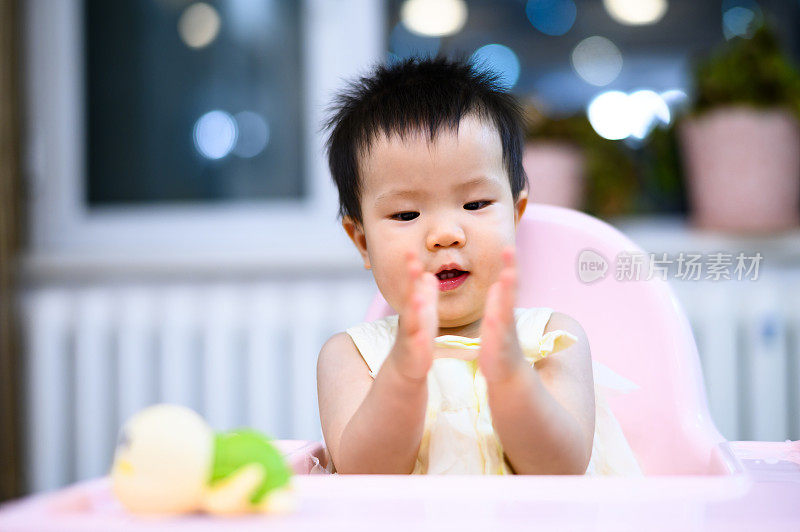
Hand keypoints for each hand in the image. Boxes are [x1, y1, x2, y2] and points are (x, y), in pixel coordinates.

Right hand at [389, 250, 438, 382]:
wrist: (408, 365)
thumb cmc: (418, 336)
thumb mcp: (424, 310)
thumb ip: (426, 292)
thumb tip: (428, 274)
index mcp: (414, 305)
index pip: (412, 283)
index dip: (412, 266)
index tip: (411, 249)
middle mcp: (409, 315)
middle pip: (408, 293)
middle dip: (409, 276)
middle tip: (410, 257)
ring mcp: (410, 332)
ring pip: (411, 315)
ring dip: (413, 302)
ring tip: (416, 290)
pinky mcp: (414, 349)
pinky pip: (416, 339)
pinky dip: (418, 332)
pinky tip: (422, 327)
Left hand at [479, 247, 525, 383]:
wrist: (506, 377)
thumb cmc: (500, 347)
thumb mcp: (497, 320)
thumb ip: (498, 302)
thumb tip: (499, 283)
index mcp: (504, 310)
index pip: (508, 284)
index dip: (509, 265)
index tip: (508, 246)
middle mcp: (507, 319)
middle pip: (511, 292)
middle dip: (511, 271)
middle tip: (510, 249)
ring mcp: (505, 334)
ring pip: (506, 311)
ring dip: (507, 294)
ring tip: (508, 275)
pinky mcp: (499, 351)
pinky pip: (498, 337)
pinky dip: (496, 328)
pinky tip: (494, 317)